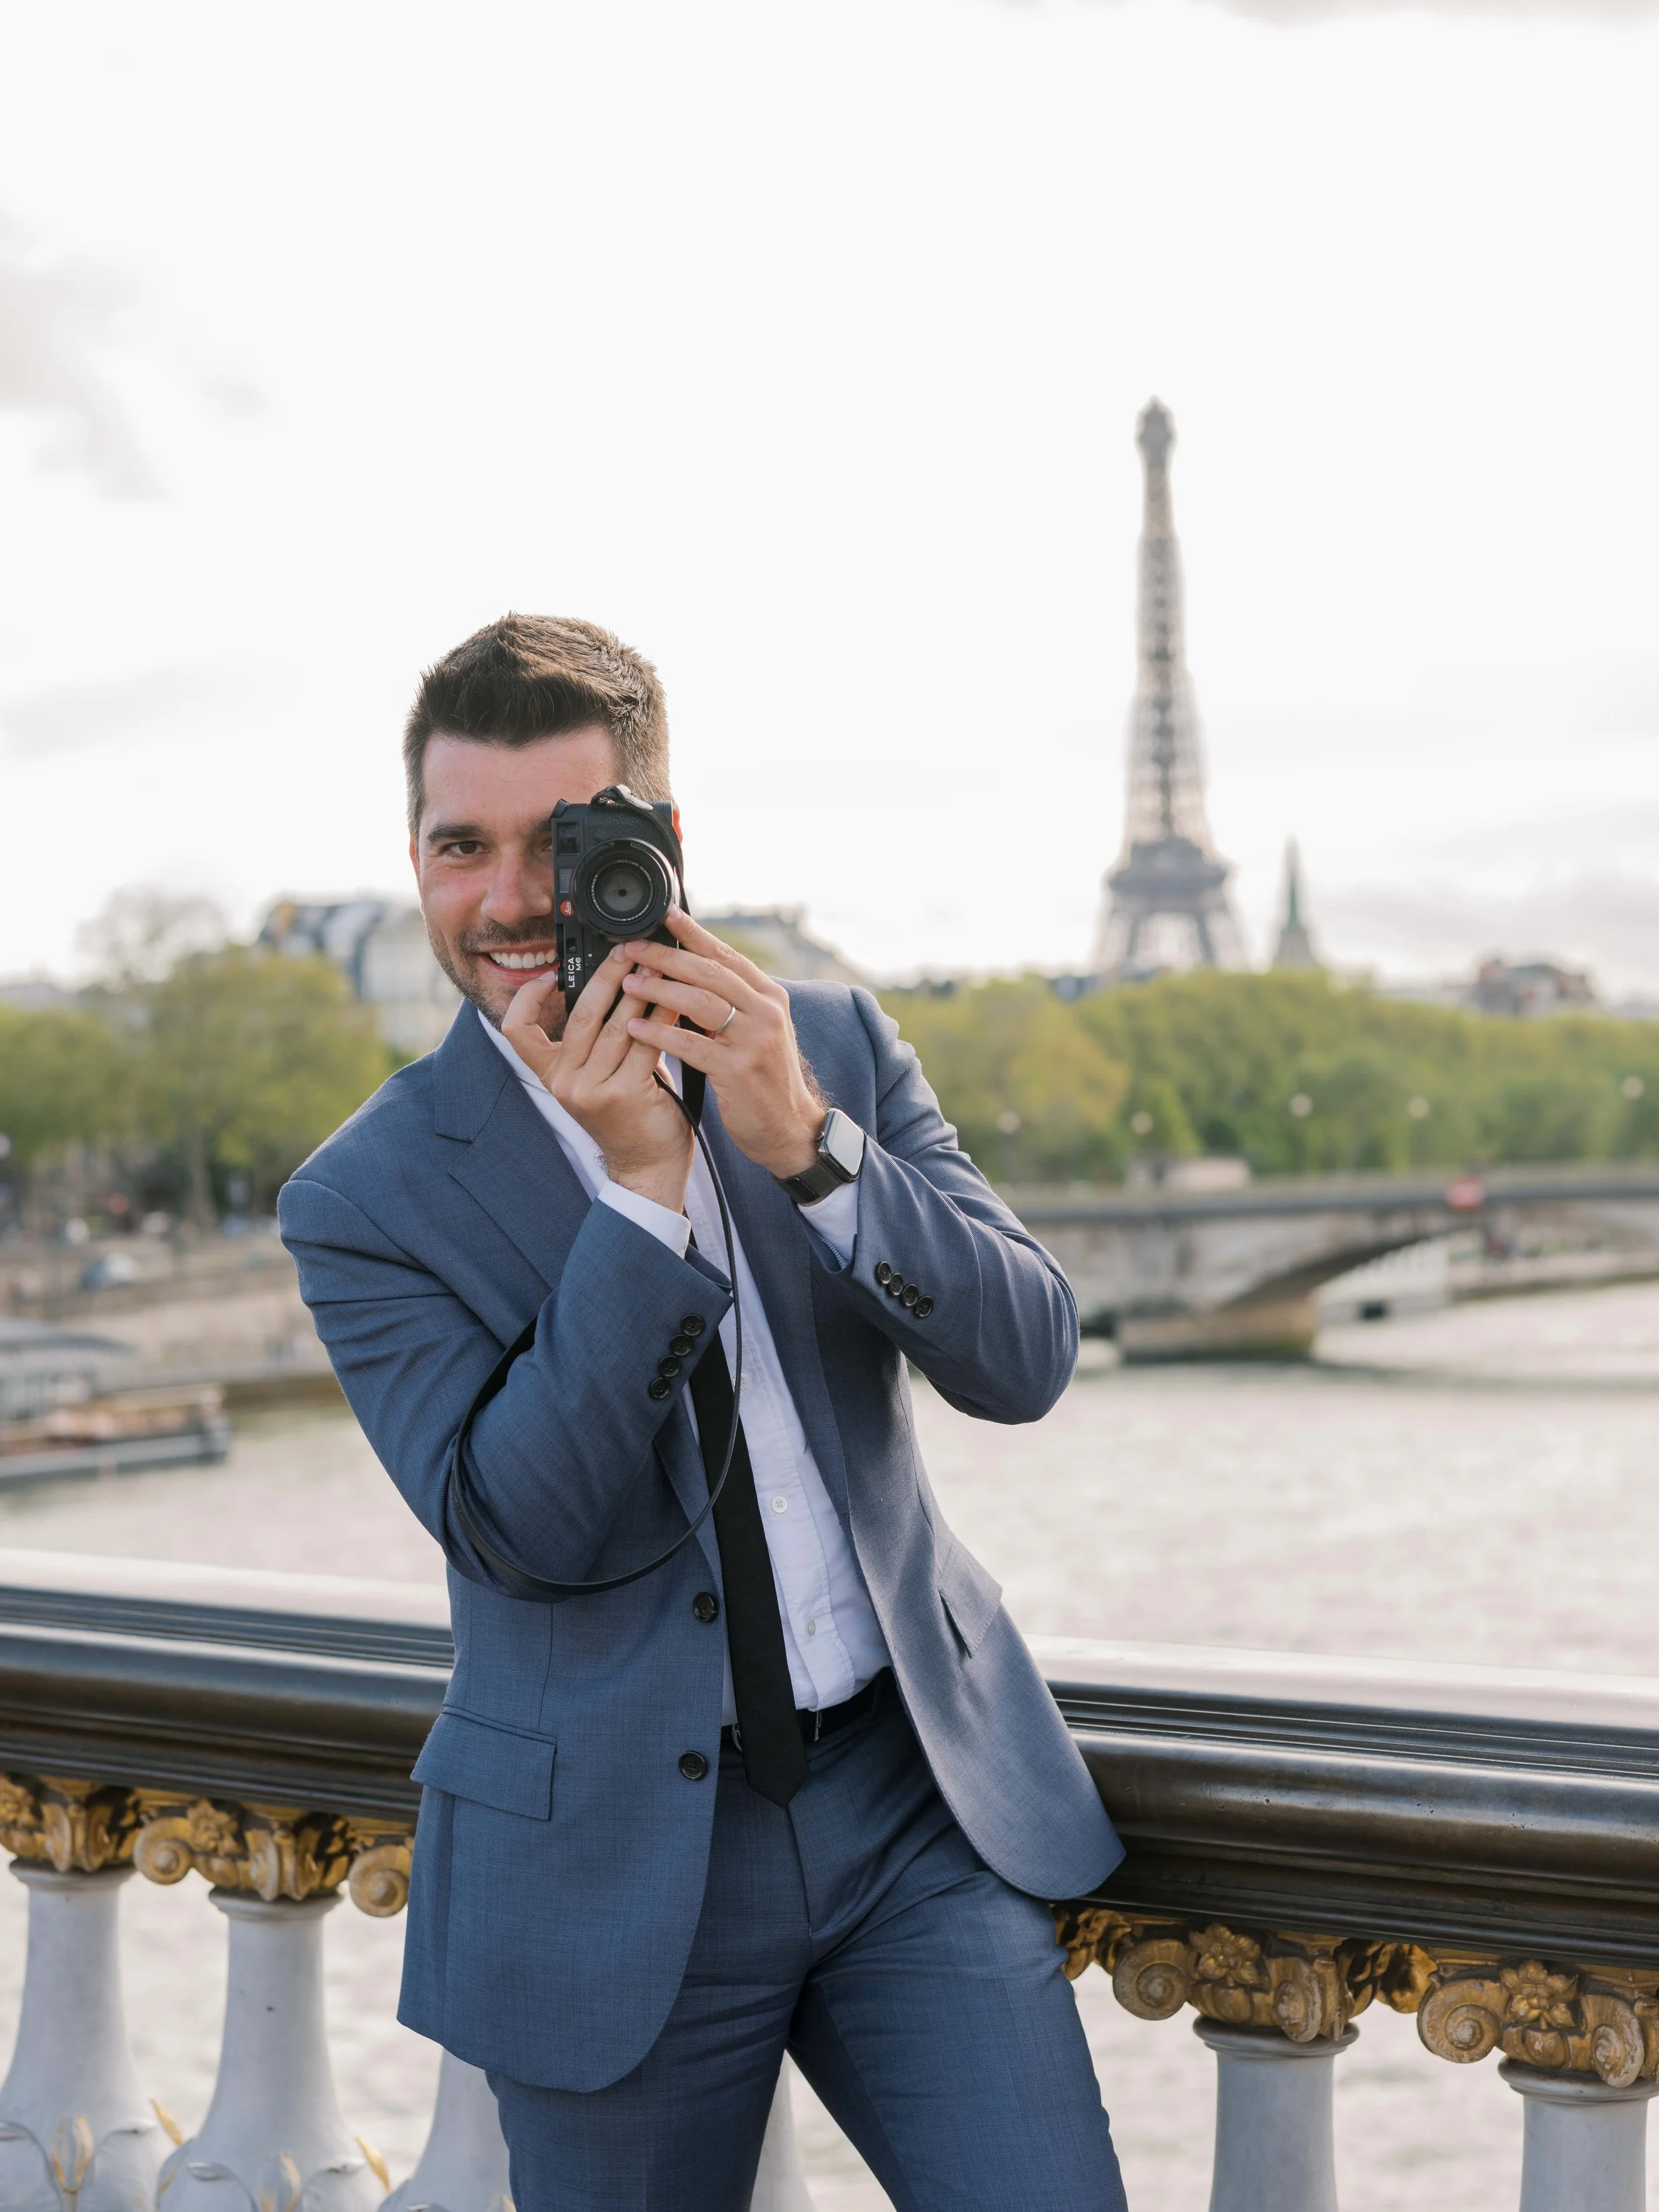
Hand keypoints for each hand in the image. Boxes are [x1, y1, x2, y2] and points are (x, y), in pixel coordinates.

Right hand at [501, 948, 692, 1211]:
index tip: (551, 975)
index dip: (526, 998)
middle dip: (607, 976)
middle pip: (580, 1014)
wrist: (649, 1167)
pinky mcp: (624, 1094)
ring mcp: (593, 1090)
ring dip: (641, 990)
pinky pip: (645, 1042)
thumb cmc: (630, 1115)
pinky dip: (662, 1016)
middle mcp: (566, 1082)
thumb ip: (600, 1037)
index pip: (516, 1030)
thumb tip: (617, 981)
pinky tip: (675, 1000)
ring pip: (616, 1025)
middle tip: (627, 951)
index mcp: (552, 1075)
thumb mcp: (601, 1075)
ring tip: (659, 967)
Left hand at [618, 911, 825, 1179]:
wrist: (789, 1128)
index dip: (693, 934)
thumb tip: (689, 971)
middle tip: (632, 948)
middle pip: (709, 972)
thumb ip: (732, 1001)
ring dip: (659, 990)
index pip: (726, 956)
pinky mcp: (739, 1070)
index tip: (664, 916)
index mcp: (769, 996)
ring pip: (699, 1002)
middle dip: (666, 957)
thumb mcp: (757, 1030)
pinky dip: (660, 1033)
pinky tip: (635, 1028)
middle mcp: (766, 1012)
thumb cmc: (765, 1078)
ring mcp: (755, 1040)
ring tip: (628, 983)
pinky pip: (691, 1044)